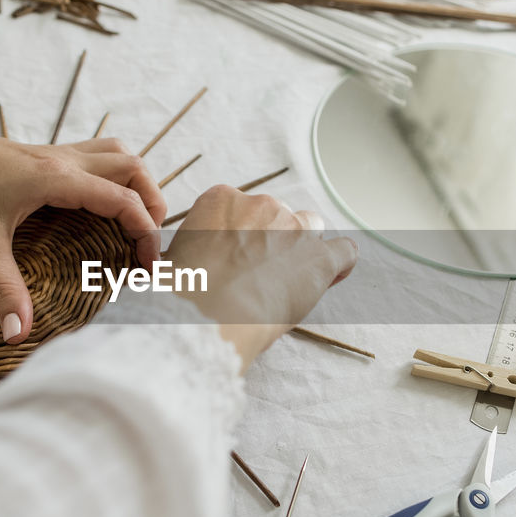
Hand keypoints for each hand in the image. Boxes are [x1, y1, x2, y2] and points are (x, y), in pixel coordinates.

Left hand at [0, 96, 164, 343]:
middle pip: (132, 167)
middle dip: (152, 202)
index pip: (123, 199)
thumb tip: (18, 333)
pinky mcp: (42, 155)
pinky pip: (94, 156)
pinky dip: (112, 176)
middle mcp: (62, 159)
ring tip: (136, 219)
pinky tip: (99, 204)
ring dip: (135, 183)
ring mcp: (53, 152)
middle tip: (149, 243)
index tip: (148, 265)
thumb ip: (4, 289)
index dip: (145, 232)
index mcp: (55, 178)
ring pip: (116, 153)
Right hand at [164, 185, 356, 371]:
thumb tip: (184, 265)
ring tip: (291, 279)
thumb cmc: (183, 295)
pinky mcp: (320, 257)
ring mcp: (295, 228)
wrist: (209, 316)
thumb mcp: (171, 260)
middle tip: (258, 275)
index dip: (243, 235)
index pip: (241, 209)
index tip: (236, 258)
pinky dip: (339, 264)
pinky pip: (344, 250)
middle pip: (277, 216)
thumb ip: (190, 251)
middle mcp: (261, 205)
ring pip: (311, 228)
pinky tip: (329, 277)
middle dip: (271, 241)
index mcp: (221, 200)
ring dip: (303, 248)